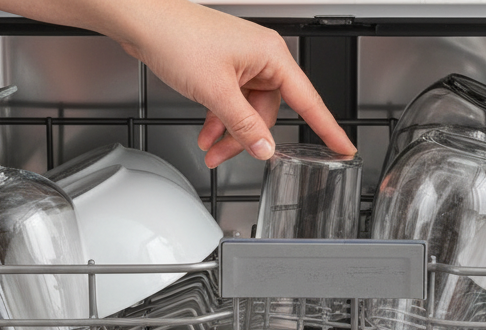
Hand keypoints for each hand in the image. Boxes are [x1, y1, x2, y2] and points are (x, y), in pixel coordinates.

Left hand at [0, 0, 356, 167]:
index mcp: (270, 56)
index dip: (327, 129)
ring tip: (210, 147)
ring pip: (248, 112)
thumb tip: (265, 149)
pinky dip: (221, 121)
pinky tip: (207, 132)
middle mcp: (261, 58)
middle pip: (268, 114)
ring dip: (229, 133)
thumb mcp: (216, 92)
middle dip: (246, 137)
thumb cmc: (177, 37)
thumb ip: (243, 126)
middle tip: (225, 154)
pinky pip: (233, 103)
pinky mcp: (224, 68)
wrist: (142, 20)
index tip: (343, 148)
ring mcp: (242, 63)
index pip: (308, 101)